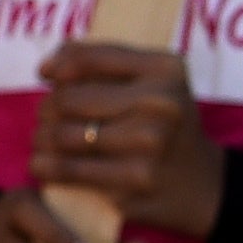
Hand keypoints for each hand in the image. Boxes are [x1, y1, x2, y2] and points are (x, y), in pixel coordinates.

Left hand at [30, 41, 219, 238]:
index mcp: (165, 71)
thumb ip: (98, 61)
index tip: (46, 76)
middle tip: (50, 118)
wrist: (202, 183)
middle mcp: (162, 106)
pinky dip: (45, 167)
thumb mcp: (149, 80)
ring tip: (47, 141)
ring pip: (60, 136)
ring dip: (41, 139)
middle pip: (66, 100)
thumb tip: (47, 69)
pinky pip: (66, 170)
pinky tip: (45, 165)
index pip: (87, 59)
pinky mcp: (133, 183)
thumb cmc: (161, 123)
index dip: (57, 66)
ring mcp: (150, 147)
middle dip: (47, 109)